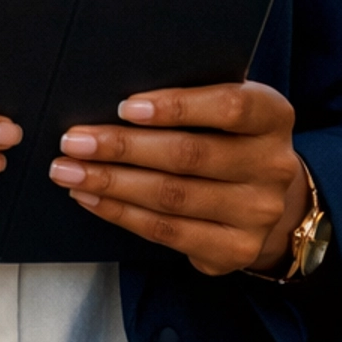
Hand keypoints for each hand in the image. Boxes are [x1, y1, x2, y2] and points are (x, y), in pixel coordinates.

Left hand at [46, 83, 310, 277]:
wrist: (271, 199)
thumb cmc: (228, 136)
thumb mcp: (225, 107)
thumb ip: (191, 95)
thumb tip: (114, 91)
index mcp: (273, 116)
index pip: (229, 106)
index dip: (177, 107)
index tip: (125, 106)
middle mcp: (273, 166)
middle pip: (189, 156)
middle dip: (122, 148)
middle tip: (73, 141)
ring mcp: (257, 213)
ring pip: (172, 198)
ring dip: (111, 184)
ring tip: (68, 171)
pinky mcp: (235, 250)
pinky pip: (168, 232)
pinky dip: (122, 214)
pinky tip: (91, 199)